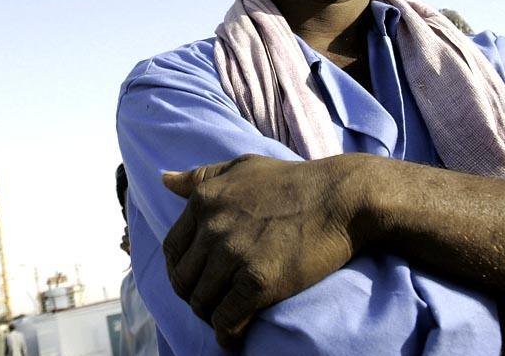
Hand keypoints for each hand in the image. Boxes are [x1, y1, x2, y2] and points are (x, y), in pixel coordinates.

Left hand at [161, 153, 374, 348]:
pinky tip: (234, 337)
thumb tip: (164, 180)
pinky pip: (227, 319)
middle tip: (213, 303)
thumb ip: (201, 175)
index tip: (197, 278)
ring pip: (201, 302)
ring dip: (210, 316)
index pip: (172, 249)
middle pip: (182, 279)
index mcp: (204, 200)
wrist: (340, 197)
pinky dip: (227, 334)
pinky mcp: (258, 281)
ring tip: (225, 319)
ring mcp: (234, 255)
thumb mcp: (242, 167)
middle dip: (194, 295)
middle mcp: (212, 227)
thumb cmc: (293, 180)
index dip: (181, 268)